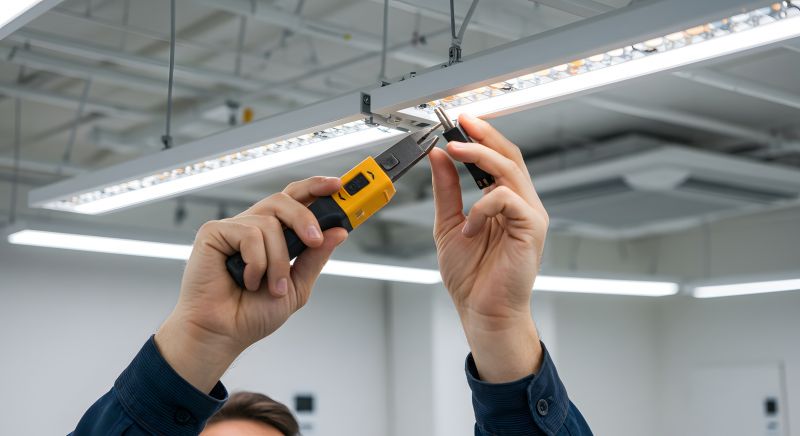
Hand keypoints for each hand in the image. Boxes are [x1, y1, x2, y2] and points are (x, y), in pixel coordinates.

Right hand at [155, 177, 347, 391]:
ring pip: (270, 223)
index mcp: (272, 236)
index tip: (338, 185)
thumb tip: (338, 232)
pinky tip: (248, 280)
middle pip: (284, 200)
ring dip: (279, 260)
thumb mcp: (297, 287)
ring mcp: (233, 228)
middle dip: (305, 218)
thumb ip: (315, 258)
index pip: (294, 200)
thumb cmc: (250, 315)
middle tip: (314, 241)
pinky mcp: (213, 233)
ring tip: (272, 286)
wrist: (221, 333)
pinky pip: (249, 234)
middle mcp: (253, 227)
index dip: (315, 187)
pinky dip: (256, 262)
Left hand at [429, 114, 548, 382]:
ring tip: (454, 151)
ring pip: (510, 170)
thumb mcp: (448, 224)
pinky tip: (469, 225)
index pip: (497, 158)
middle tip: (461, 122)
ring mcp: (529, 216)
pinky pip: (508, 200)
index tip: (459, 121)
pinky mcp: (532, 230)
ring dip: (480, 156)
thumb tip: (438, 157)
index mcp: (503, 202)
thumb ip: (446, 191)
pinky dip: (484, 205)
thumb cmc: (471, 276)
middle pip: (509, 156)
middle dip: (485, 135)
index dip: (481, 136)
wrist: (482, 312)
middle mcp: (521, 204)